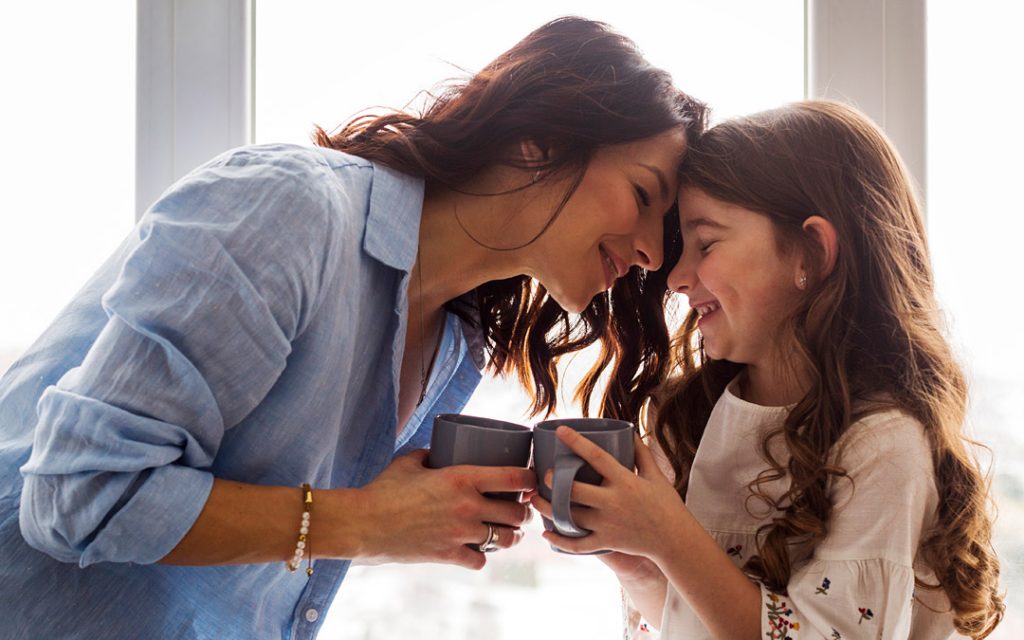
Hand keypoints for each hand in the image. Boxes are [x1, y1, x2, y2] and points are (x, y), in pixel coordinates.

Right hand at [351, 450, 535, 568]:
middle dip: (523, 512)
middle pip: (517, 512)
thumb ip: (429, 454)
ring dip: (510, 536)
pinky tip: (477, 550)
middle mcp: (468, 506)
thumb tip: (437, 451)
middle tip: (519, 509)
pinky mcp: (449, 555)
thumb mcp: (409, 462)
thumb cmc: (383, 490)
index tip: (531, 480)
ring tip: (507, 533)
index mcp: (462, 478)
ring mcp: (460, 533)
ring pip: (506, 539)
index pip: (515, 477)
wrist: (362, 524)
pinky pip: (481, 560)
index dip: (530, 479)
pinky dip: (481, 556)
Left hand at [529, 427, 686, 559]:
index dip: (576, 442)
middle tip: (543, 474)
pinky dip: (559, 540)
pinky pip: (577, 544)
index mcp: (625, 481)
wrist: (676, 540)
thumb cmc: (666, 505)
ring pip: (569, 516)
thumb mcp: (656, 475)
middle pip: (574, 489)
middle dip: (554, 480)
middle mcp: (613, 502)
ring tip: (533, 499)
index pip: (596, 456)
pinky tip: (546, 533)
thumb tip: (629, 431)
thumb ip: (642, 453)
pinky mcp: (606, 542)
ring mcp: (607, 524)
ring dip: (547, 508)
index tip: (560, 430)